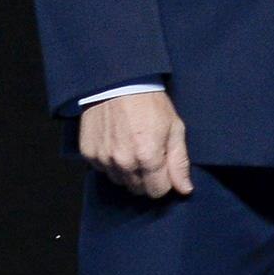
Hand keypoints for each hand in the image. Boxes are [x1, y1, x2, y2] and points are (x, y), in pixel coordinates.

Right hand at [78, 90, 192, 197]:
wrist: (119, 83)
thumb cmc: (151, 103)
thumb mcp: (174, 127)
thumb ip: (179, 162)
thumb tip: (185, 189)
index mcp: (148, 157)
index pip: (158, 191)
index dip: (165, 181)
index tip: (165, 167)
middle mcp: (123, 163)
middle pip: (138, 189)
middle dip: (147, 178)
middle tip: (150, 155)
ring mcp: (103, 159)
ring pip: (120, 182)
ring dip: (129, 172)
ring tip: (133, 147)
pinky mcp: (89, 154)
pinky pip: (103, 170)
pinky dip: (111, 163)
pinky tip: (118, 143)